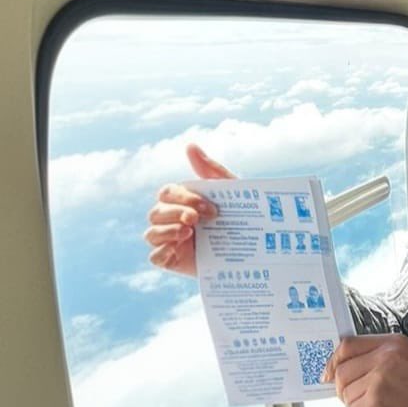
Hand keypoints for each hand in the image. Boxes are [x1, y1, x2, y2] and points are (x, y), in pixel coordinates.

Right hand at [144, 144, 234, 276]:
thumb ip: (211, 170)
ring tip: (187, 232)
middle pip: (156, 212)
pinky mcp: (173, 261)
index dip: (184, 198)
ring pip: (151, 234)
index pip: (168, 193)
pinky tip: (176, 248)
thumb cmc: (241, 218)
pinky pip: (154, 257)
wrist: (256, 252)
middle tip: (198, 219)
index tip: (210, 208)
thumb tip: (190, 146)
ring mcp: (171, 242)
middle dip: (176, 213)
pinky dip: (161, 252)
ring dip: (166, 231)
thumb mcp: (231, 193)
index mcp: (182, 202)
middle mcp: (172, 220)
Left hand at [322, 335, 407, 406]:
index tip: (329, 373)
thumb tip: (342, 369)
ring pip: (346, 394)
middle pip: (342, 371)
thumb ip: (377, 357)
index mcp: (392, 343)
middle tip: (355, 400)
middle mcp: (385, 357)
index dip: (333, 361)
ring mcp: (380, 378)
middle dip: (343, 390)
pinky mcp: (376, 400)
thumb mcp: (406, 358)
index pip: (348, 345)